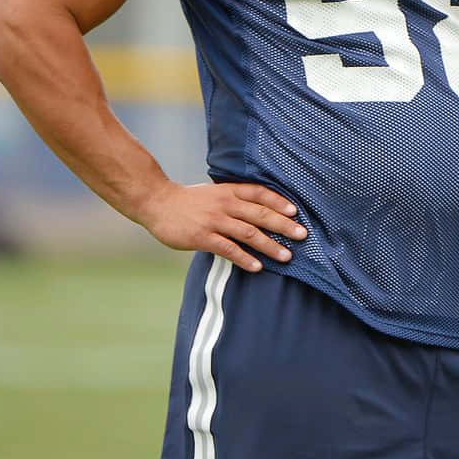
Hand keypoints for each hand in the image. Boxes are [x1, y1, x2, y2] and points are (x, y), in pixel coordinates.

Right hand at [137, 182, 307, 272]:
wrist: (157, 202)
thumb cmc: (189, 201)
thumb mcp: (215, 193)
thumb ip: (235, 199)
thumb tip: (262, 210)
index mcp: (230, 191)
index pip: (260, 193)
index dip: (279, 202)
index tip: (296, 212)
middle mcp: (225, 204)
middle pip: (260, 214)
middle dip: (283, 225)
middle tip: (302, 236)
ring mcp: (214, 220)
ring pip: (248, 233)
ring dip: (270, 245)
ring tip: (286, 256)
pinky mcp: (202, 237)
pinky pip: (228, 249)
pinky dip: (244, 258)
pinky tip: (257, 267)